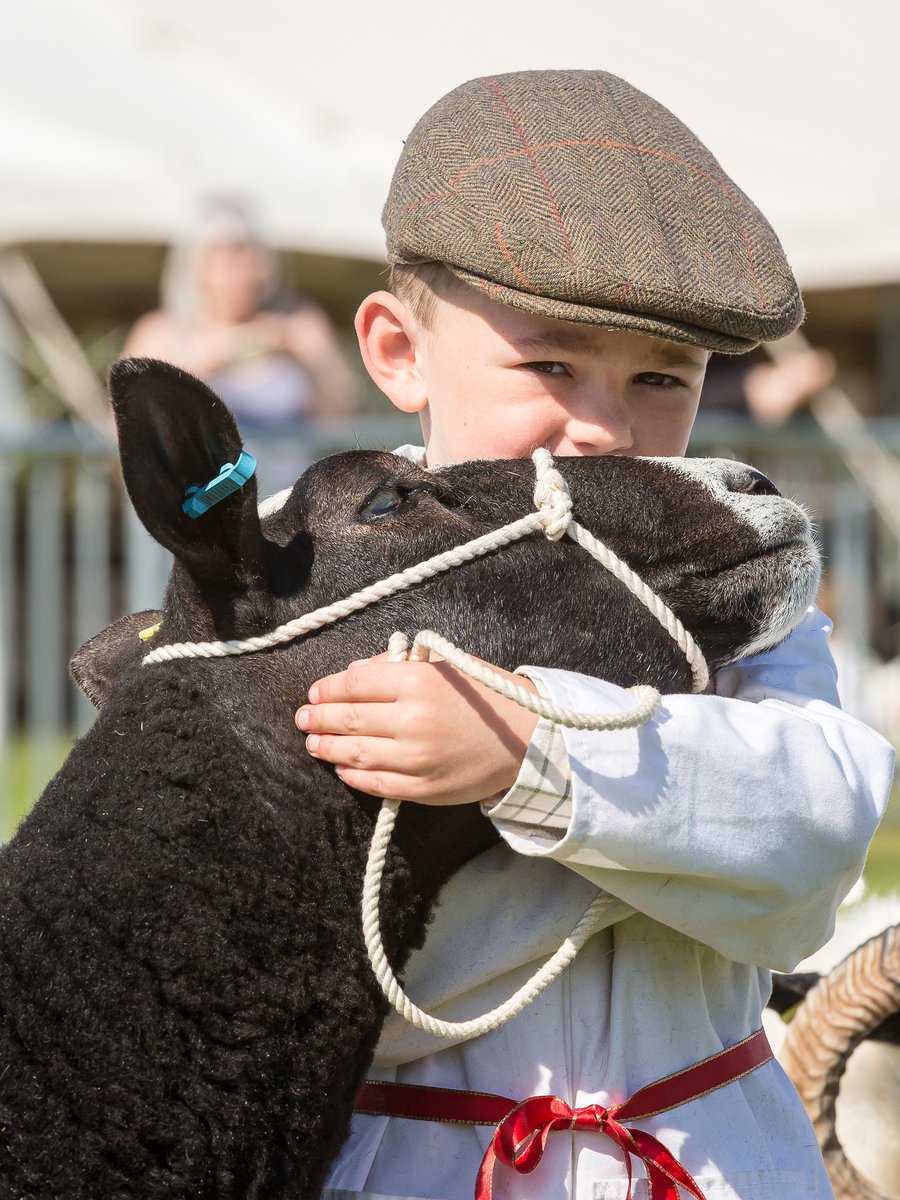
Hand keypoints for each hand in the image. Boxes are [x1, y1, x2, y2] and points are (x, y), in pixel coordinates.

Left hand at [294, 653, 539, 805]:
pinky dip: (352, 775)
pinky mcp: (423, 788)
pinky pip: (375, 783)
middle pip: (347, 718)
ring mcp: (417, 758)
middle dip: (317, 718)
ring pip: (354, 753)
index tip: (316, 691)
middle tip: (303, 717)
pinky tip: (341, 768)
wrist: (529, 740)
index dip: (328, 687)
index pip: (355, 683)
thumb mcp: (445, 667)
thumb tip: (354, 674)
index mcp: (419, 681)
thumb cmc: (486, 697)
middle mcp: (413, 719)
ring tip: (313, 742)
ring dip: (327, 747)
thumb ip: (397, 667)